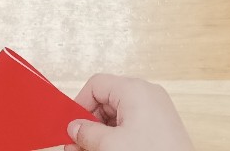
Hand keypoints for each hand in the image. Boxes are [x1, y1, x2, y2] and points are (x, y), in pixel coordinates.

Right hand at [66, 75, 194, 150]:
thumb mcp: (111, 145)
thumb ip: (87, 133)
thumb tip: (74, 127)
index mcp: (135, 89)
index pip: (97, 85)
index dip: (79, 104)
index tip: (70, 126)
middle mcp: (146, 94)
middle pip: (106, 100)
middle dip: (89, 123)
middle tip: (75, 145)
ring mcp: (155, 109)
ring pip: (117, 115)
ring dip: (100, 133)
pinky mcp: (159, 125)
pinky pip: (130, 124)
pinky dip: (116, 136)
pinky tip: (106, 150)